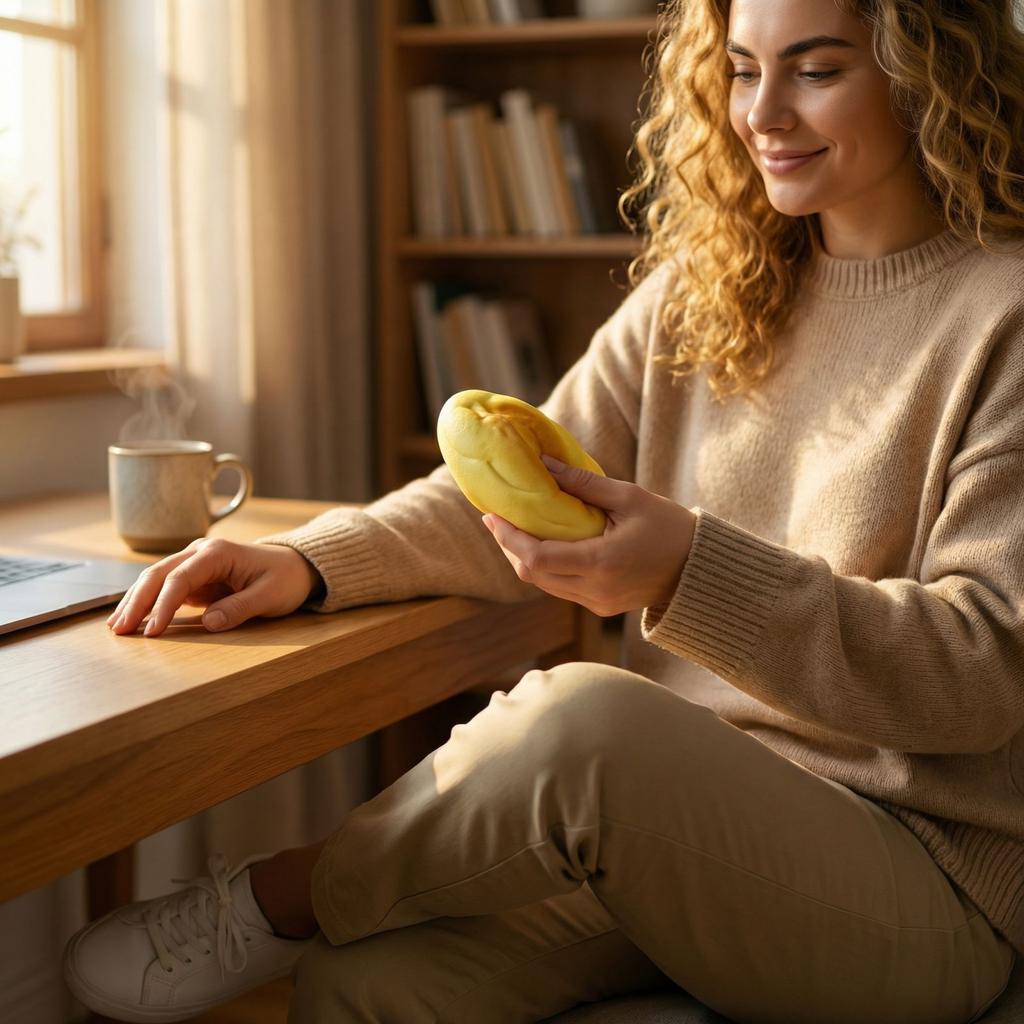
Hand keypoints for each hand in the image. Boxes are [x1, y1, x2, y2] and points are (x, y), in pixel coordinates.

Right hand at [106, 538, 323, 637]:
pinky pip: (165, 588)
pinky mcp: (195, 577)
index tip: (153, 631)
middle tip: (120, 630)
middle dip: (137, 602)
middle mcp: (200, 552)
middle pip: (158, 574)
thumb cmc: (285, 579)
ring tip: (117, 627)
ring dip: (136, 602)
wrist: (295, 566)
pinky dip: (148, 603)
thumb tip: (210, 622)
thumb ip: (240, 607)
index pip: (180, 578)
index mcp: (217, 552)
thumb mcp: (270, 595)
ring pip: (156, 579)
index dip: (163, 605)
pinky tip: (133, 619)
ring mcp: (195, 563)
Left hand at [481, 454, 695, 617]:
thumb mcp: (628, 497)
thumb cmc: (669, 526)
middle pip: (532, 574)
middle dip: (509, 546)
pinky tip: (541, 543)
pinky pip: (560, 588)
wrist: (699, 569)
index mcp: (602, 563)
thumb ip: (582, 483)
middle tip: (497, 517)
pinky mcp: (599, 607)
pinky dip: (545, 566)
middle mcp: (595, 590)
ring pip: (543, 584)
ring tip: (514, 527)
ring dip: (524, 557)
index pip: (537, 558)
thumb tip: (541, 464)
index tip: (493, 515)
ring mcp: (597, 603)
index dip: (509, 538)